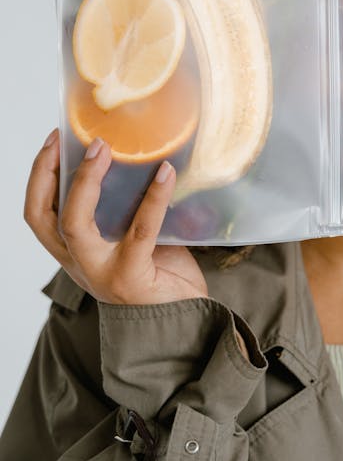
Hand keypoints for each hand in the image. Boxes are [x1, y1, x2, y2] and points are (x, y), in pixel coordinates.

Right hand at [24, 129, 208, 304]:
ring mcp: (102, 273)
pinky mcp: (132, 278)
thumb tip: (138, 155)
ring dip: (86, 182)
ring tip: (106, 148)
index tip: (54, 140)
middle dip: (50, 173)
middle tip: (82, 140)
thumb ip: (124, 208)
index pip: (39, 214)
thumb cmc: (161, 273)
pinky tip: (165, 173)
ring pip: (75, 226)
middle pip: (45, 218)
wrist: (185, 319)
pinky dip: (153, 198)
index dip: (39, 176)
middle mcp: (80, 264)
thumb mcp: (130, 238)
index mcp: (74, 252)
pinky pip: (139, 232)